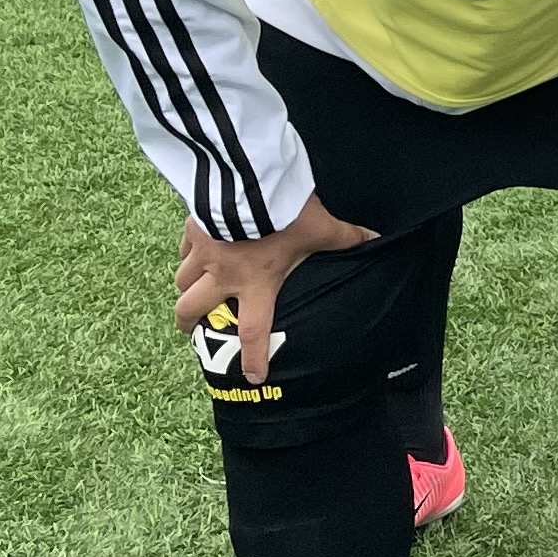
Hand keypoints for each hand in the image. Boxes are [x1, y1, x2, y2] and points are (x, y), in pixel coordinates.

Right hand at [174, 195, 378, 383]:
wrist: (251, 180)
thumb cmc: (287, 211)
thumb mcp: (321, 227)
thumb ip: (346, 238)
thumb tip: (376, 240)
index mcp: (256, 283)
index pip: (253, 331)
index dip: (253, 358)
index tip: (252, 377)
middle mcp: (223, 274)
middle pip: (191, 310)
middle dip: (187, 323)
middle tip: (189, 327)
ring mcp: (203, 252)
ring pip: (181, 280)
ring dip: (185, 286)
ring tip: (190, 288)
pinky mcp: (192, 227)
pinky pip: (182, 248)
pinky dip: (186, 253)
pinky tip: (193, 249)